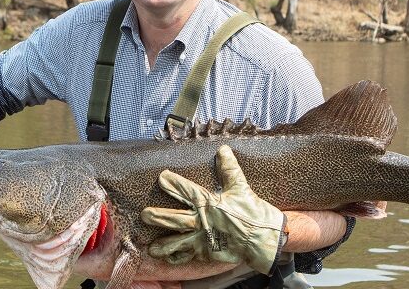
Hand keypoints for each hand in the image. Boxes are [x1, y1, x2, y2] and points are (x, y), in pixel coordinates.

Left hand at [141, 145, 285, 274]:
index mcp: (209, 203)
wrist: (264, 237)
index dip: (174, 183)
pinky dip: (178, 257)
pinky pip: (190, 255)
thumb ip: (229, 169)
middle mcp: (203, 221)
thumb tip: (223, 150)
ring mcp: (204, 238)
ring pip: (178, 242)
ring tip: (151, 248)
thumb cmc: (252, 211)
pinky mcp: (208, 252)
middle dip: (159, 216)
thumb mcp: (240, 186)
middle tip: (144, 215)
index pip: (187, 191)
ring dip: (164, 245)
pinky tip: (168, 258)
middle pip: (175, 219)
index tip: (162, 177)